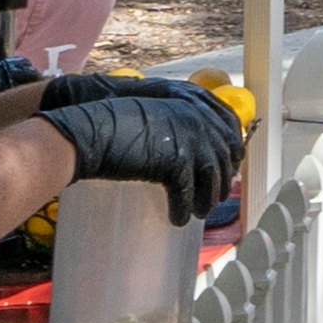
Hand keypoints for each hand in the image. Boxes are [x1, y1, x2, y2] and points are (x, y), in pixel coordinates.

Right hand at [38, 74, 247, 212]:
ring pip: (211, 178)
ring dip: (206, 199)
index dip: (231, 151)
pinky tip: (177, 219)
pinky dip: (183, 209)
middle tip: (212, 197)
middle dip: (220, 180)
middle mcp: (198, 118)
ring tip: (197, 213)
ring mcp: (190, 139)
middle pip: (224, 155)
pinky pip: (187, 193)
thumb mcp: (156, 113)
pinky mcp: (176, 161)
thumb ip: (179, 123)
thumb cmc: (115, 121)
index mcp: (195, 102)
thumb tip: (195, 151)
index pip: (230, 127)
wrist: (91, 129)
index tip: (228, 167)